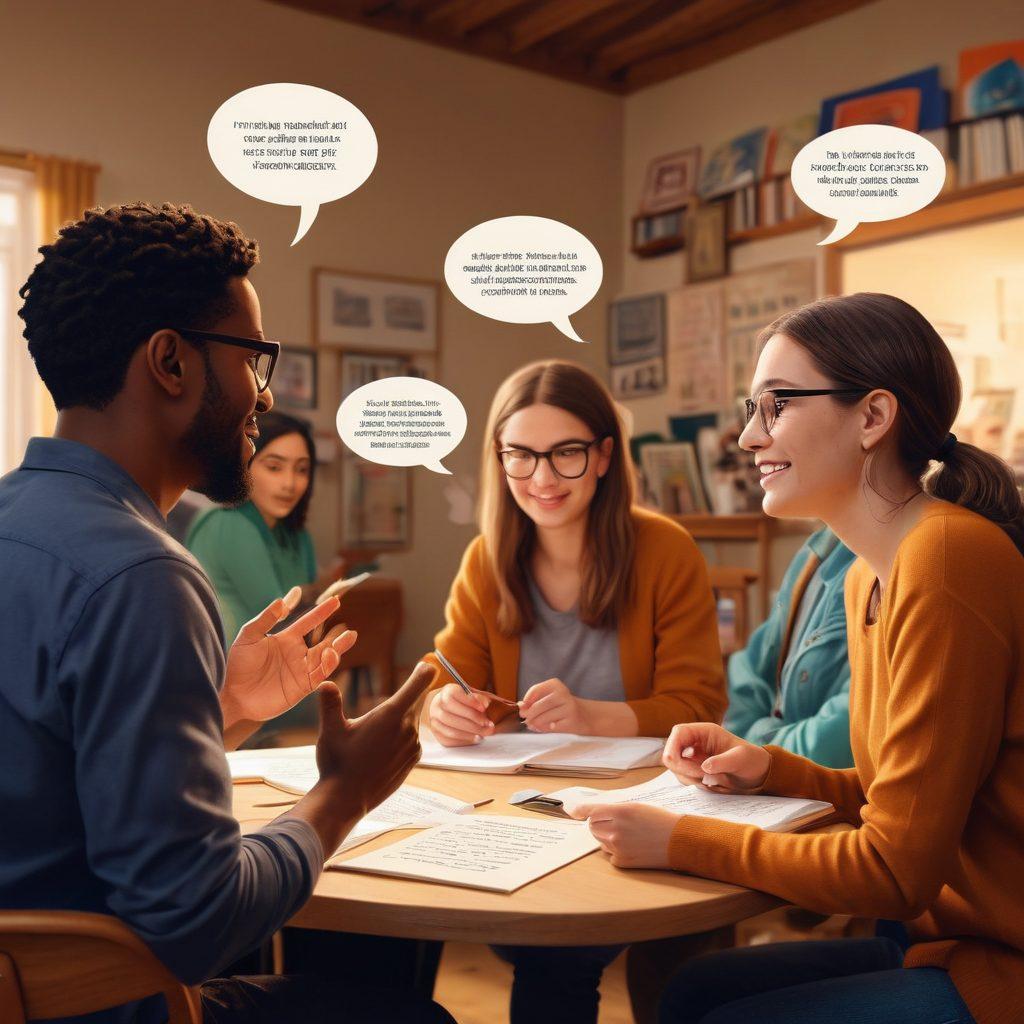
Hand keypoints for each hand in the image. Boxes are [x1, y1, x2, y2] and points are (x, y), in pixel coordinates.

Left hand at [221, 587, 355, 730]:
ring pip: (326, 659)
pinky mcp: (302, 687)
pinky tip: (331, 654)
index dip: (321, 612)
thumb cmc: (238, 664)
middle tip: (350, 630)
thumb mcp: (249, 636)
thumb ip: (266, 618)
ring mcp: (301, 671)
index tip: (335, 601)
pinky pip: (320, 675)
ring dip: (337, 649)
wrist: (233, 694)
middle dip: (338, 637)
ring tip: (348, 638)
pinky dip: (328, 665)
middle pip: (324, 643)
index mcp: (287, 639)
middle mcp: (297, 654)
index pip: (308, 622)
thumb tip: (282, 599)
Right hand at [315, 662, 434, 816]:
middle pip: (416, 701)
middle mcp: (408, 729)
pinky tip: (383, 743)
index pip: (419, 684)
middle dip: (410, 693)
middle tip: (411, 682)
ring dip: (402, 717)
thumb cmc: (337, 763)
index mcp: (391, 715)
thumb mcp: (330, 730)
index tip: (428, 664)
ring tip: (381, 724)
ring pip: (413, 721)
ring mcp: (413, 746)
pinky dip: (402, 735)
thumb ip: (330, 704)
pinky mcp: (412, 760)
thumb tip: (325, 683)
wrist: (346, 800)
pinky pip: (412, 739)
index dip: (424, 671)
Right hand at [428, 683, 497, 745]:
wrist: (446, 708)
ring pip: (452, 730)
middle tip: (489, 724)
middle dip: (474, 721)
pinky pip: (450, 740)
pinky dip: (465, 740)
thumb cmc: (462, 701)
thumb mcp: (471, 694)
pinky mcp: (437, 734)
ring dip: (471, 733)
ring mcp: (435, 721)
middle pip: (454, 714)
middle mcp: (437, 706)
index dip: (470, 702)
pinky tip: (477, 737)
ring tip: (485, 732)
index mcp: (446, 692)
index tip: (484, 708)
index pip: (455, 695)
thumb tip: (485, 703)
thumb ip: (479, 697)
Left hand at [519, 678, 588, 733]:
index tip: (522, 708)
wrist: (585, 715)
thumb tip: (520, 706)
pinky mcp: (572, 721)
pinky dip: (544, 729)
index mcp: (555, 685)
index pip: (536, 689)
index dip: (526, 700)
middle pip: (539, 705)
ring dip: (535, 723)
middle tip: (525, 719)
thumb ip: (534, 701)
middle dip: (529, 714)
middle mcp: (563, 694)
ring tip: (533, 725)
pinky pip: (551, 727)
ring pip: (544, 717)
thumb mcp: (549, 698)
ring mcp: (569, 708)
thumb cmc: (561, 707)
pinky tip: (547, 727)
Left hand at [568, 802, 679, 868]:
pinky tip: (633, 848)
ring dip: (608, 838)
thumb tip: (595, 813)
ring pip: (601, 841)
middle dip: (600, 825)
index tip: (572, 811)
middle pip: (593, 827)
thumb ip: (615, 810)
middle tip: (616, 825)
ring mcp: (618, 847)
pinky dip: (616, 852)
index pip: (592, 811)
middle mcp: (616, 829)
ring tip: (630, 836)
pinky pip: (610, 856)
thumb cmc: (661, 821)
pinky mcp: (622, 862)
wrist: (679, 841)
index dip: (581, 810)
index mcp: (621, 811)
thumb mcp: (637, 807)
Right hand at [663, 723, 769, 792]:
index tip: (675, 763)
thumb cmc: (751, 760)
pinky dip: (694, 783)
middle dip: (683, 767)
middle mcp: (695, 742)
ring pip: (677, 768)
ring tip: (712, 781)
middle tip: (702, 777)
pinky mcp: (694, 769)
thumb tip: (704, 767)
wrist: (757, 774)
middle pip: (672, 752)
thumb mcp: (740, 759)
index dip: (672, 746)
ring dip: (690, 778)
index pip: (679, 733)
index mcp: (704, 732)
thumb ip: (722, 762)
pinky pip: (684, 777)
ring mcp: (693, 757)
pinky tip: (710, 784)